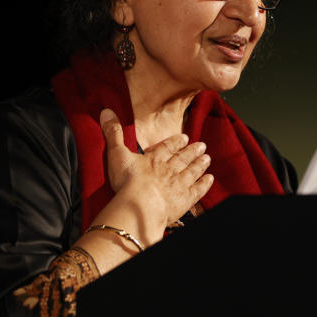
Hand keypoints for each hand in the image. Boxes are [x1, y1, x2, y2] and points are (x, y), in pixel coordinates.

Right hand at [99, 108, 213, 227]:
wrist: (141, 205)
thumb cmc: (127, 181)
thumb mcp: (116, 154)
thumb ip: (113, 133)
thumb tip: (106, 110)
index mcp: (154, 159)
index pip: (167, 147)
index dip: (176, 142)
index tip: (185, 137)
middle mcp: (169, 169)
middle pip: (182, 158)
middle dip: (192, 151)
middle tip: (203, 145)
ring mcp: (179, 184)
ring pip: (192, 171)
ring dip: (200, 164)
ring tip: (208, 158)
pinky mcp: (185, 200)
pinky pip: (197, 190)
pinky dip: (204, 184)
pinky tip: (209, 179)